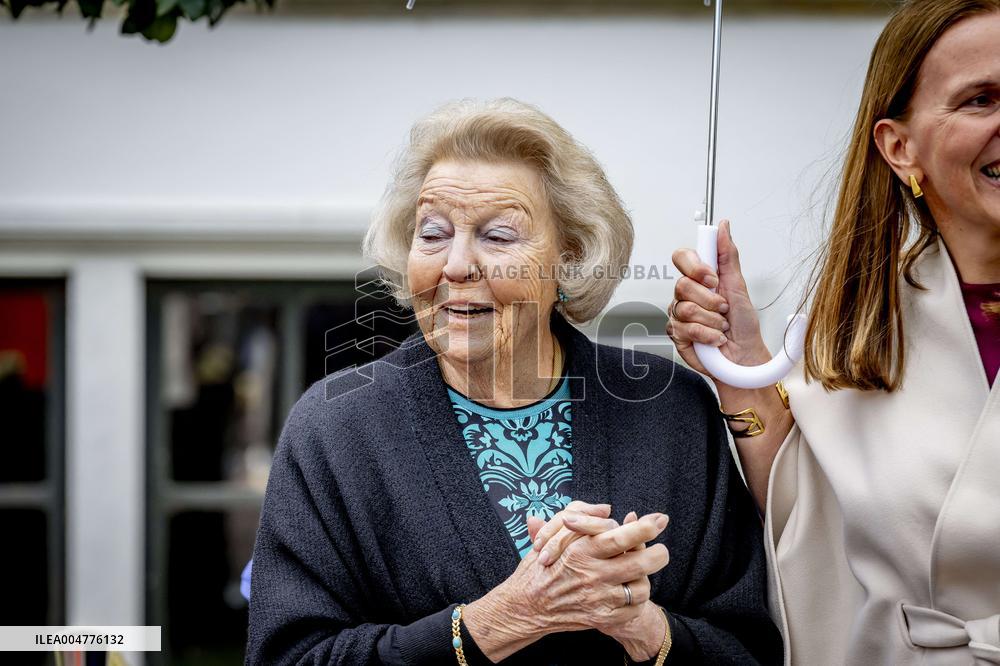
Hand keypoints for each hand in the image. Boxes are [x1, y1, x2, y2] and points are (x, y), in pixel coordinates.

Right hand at [531, 510, 670, 659]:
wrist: (526, 605)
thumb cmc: (540, 566)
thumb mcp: (552, 535)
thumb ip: (580, 518)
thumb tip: (607, 509)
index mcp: (581, 551)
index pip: (619, 537)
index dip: (644, 528)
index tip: (659, 521)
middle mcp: (592, 574)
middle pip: (640, 563)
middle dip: (658, 554)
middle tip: (661, 550)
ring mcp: (599, 599)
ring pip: (641, 588)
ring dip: (646, 578)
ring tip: (640, 571)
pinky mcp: (602, 617)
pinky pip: (633, 609)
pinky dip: (636, 599)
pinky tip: (630, 590)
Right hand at [668, 220, 771, 380]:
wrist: (745, 355)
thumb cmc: (743, 324)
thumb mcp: (739, 285)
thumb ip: (727, 255)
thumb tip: (723, 226)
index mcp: (699, 279)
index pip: (682, 258)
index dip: (695, 266)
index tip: (713, 278)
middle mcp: (686, 295)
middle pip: (682, 284)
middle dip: (710, 299)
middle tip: (723, 308)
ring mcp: (678, 315)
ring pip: (686, 308)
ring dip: (712, 320)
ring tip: (722, 325)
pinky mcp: (676, 335)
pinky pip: (685, 328)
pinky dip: (707, 334)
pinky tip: (715, 338)